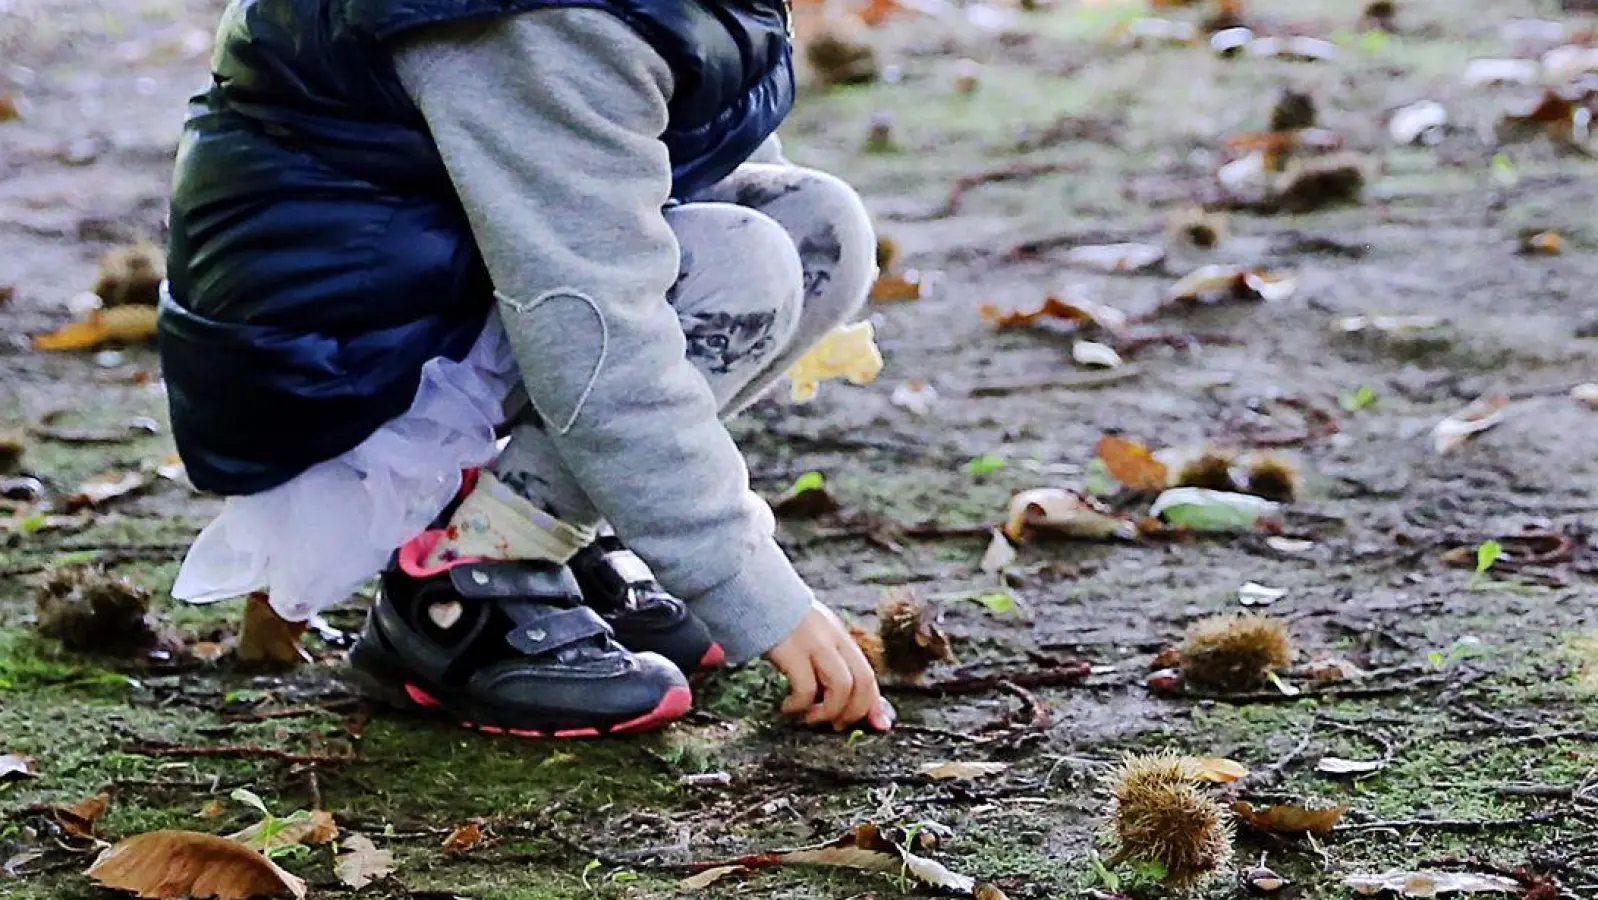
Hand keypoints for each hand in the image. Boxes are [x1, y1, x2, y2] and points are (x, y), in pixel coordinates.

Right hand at [766, 601, 894, 731]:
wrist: (752, 591)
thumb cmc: (778, 623)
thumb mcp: (810, 637)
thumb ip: (827, 663)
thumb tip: (843, 696)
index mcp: (839, 636)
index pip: (868, 674)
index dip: (875, 705)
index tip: (879, 726)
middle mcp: (832, 637)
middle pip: (863, 680)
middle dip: (855, 711)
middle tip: (836, 725)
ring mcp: (813, 642)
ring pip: (842, 685)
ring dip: (830, 711)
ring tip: (810, 718)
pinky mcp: (790, 649)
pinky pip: (806, 688)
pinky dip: (801, 705)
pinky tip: (788, 708)